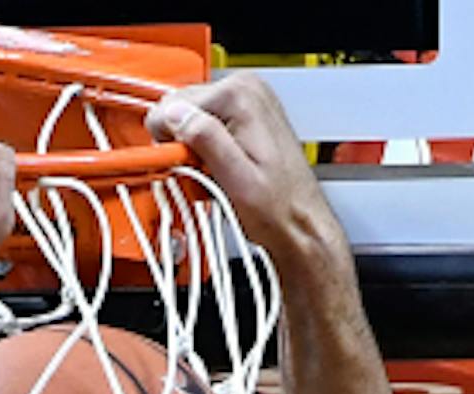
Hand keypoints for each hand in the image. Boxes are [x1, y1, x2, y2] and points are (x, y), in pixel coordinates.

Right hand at [146, 75, 341, 265]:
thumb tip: (175, 115)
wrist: (302, 224)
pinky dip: (206, 151)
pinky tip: (221, 170)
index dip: (171, 145)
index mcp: (240, 96)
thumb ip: (205, 140)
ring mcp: (246, 100)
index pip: (171, 106)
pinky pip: (206, 128)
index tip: (185, 168)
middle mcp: (245, 89)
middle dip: (182, 146)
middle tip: (201, 175)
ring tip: (214, 176)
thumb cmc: (279, 210)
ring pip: (189, 121)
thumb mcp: (237, 180)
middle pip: (179, 110)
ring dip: (193, 151)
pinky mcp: (245, 116)